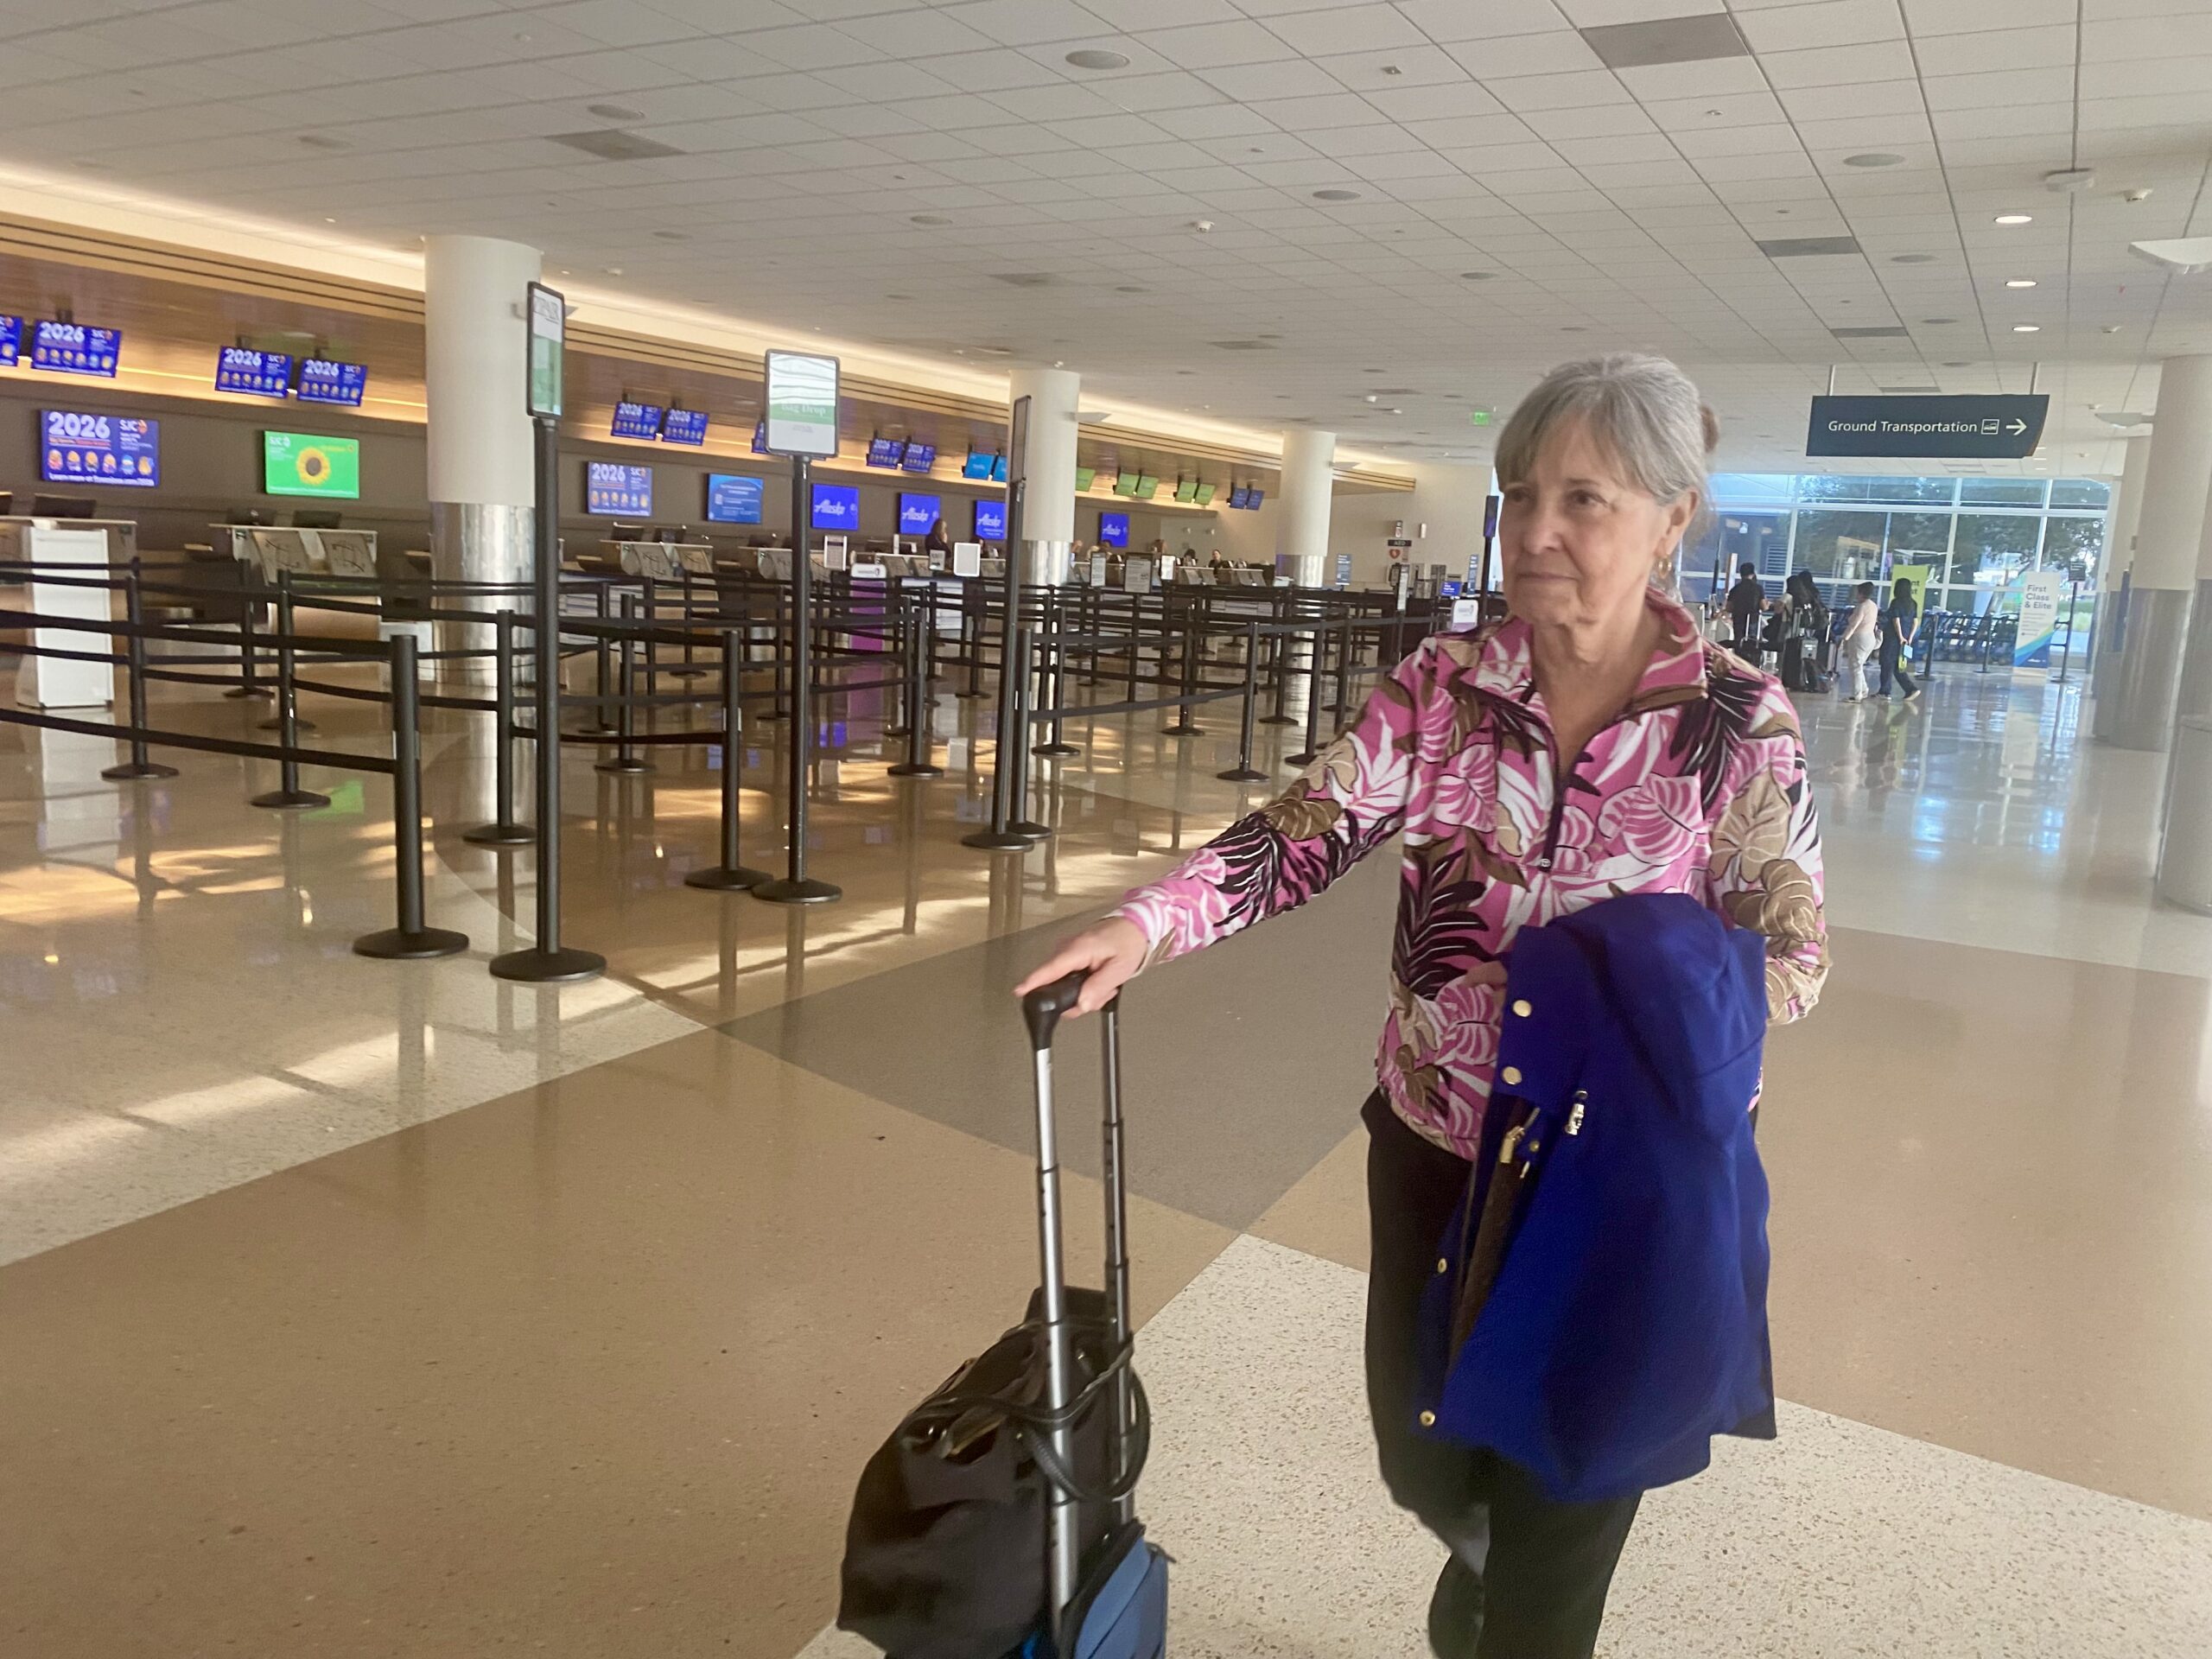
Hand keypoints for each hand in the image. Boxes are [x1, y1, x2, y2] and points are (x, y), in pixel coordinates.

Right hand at [1014, 917, 1148, 1017]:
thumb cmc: (1127, 942)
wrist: (1133, 927)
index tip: (1019, 991)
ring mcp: (1068, 953)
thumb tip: (1081, 1003)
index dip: (1034, 981)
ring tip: (1105, 985)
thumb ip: (1099, 987)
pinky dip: (1085, 986)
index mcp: (1078, 949)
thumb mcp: (1119, 969)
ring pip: (1065, 987)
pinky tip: (1099, 980)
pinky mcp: (1070, 958)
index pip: (1051, 968)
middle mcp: (1067, 949)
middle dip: (1079, 999)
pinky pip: (1070, 980)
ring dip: (1085, 993)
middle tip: (1102, 994)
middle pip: (1057, 985)